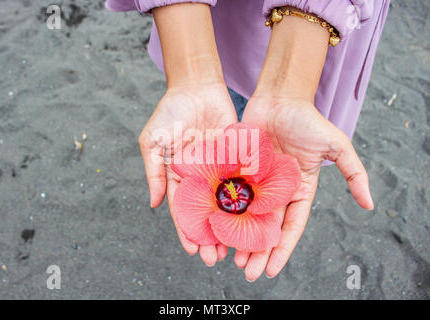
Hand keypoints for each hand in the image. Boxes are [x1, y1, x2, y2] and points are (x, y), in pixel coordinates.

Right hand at [138, 82, 237, 265]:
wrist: (196, 86)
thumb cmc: (170, 112)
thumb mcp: (153, 142)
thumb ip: (154, 172)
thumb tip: (154, 205)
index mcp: (179, 177)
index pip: (183, 211)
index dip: (187, 231)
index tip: (194, 250)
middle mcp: (201, 178)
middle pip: (206, 212)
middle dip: (210, 235)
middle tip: (217, 258)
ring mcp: (220, 169)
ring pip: (226, 203)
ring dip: (229, 225)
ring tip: (235, 247)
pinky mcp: (237, 158)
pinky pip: (242, 181)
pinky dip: (246, 200)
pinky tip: (252, 218)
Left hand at [234, 95, 373, 280]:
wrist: (278, 97)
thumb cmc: (307, 120)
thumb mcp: (337, 145)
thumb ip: (354, 173)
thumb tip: (370, 205)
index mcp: (299, 191)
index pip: (291, 227)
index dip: (282, 249)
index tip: (271, 270)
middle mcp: (276, 191)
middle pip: (266, 228)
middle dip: (258, 252)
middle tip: (247, 272)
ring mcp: (256, 183)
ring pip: (246, 217)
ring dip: (240, 239)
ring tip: (231, 259)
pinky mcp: (238, 171)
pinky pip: (230, 196)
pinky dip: (224, 214)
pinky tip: (216, 230)